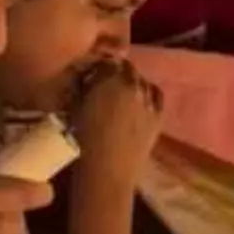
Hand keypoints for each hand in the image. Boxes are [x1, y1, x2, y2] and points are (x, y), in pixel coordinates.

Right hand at [70, 57, 163, 179]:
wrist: (107, 172)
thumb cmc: (83, 141)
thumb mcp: (75, 108)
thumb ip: (84, 88)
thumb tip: (88, 79)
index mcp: (108, 79)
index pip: (106, 61)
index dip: (100, 67)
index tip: (93, 74)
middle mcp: (131, 84)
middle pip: (127, 68)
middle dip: (117, 72)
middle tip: (108, 84)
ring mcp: (147, 99)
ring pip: (142, 81)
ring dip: (133, 83)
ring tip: (124, 94)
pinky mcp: (158, 115)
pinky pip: (157, 95)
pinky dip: (149, 93)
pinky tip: (142, 99)